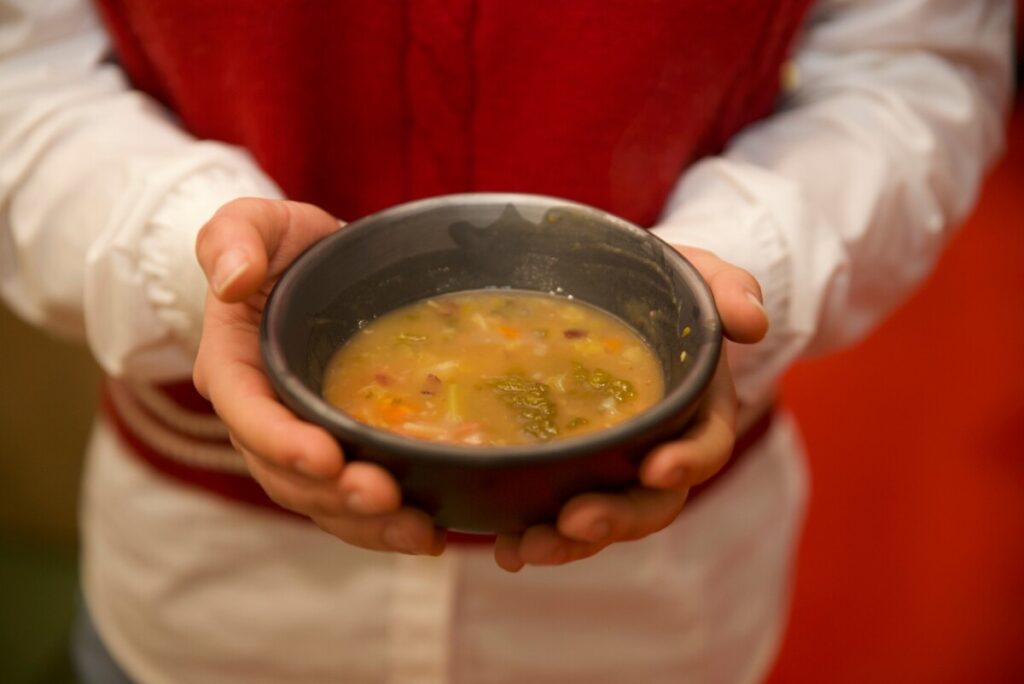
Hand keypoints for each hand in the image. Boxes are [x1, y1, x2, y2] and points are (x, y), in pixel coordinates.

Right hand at [193, 198, 444, 554]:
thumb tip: (232, 280)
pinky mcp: (336, 450)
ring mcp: (297, 440)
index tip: (326, 457)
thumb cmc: (280, 244)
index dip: (281, 442)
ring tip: (419, 532)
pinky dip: (384, 524)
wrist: (312, 267)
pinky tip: (430, 532)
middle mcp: (259, 417)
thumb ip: (234, 239)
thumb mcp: (254, 222)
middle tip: (386, 498)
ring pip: (321, 500)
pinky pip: (350, 499)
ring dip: (365, 524)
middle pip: (285, 474)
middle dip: (333, 495)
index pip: (247, 414)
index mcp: (233, 367)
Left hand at [493, 247, 767, 571]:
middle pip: (651, 503)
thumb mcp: (702, 276)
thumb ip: (731, 289)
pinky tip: (504, 546)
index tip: (656, 469)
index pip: (705, 447)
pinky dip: (534, 531)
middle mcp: (661, 450)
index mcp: (700, 411)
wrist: (624, 293)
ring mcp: (616, 466)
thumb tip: (753, 322)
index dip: (686, 463)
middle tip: (575, 522)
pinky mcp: (575, 469)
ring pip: (604, 518)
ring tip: (525, 549)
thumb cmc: (666, 289)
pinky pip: (559, 510)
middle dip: (616, 519)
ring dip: (568, 541)